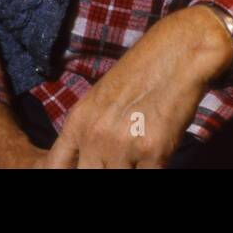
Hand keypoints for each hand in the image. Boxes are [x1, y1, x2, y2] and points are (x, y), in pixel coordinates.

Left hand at [46, 5, 232, 167]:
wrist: (178, 54)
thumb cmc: (142, 71)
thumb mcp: (100, 98)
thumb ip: (88, 131)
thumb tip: (87, 159)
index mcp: (78, 121)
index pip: (55, 167)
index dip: (70, 172)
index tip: (86, 165)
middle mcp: (95, 136)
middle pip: (88, 175)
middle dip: (106, 169)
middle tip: (121, 159)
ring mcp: (123, 145)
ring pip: (119, 178)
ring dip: (132, 169)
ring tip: (140, 154)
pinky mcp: (154, 151)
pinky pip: (149, 176)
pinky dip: (153, 169)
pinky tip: (158, 155)